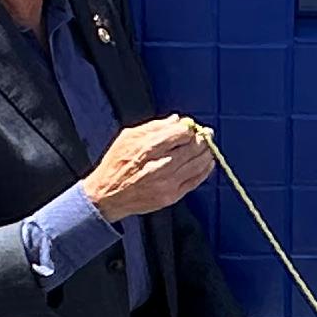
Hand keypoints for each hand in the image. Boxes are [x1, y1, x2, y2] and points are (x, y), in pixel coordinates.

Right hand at [84, 113, 218, 218]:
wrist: (108, 195)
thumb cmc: (116, 164)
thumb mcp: (128, 137)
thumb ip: (154, 127)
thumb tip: (176, 120)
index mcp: (147, 148)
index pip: (180, 134)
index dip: (189, 128)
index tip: (190, 127)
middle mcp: (159, 166)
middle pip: (192, 148)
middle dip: (202, 139)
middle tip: (206, 134)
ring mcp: (167, 183)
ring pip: (198, 164)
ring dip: (207, 153)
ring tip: (208, 146)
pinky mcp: (171, 196)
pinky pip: (196, 181)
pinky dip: (205, 170)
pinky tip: (207, 162)